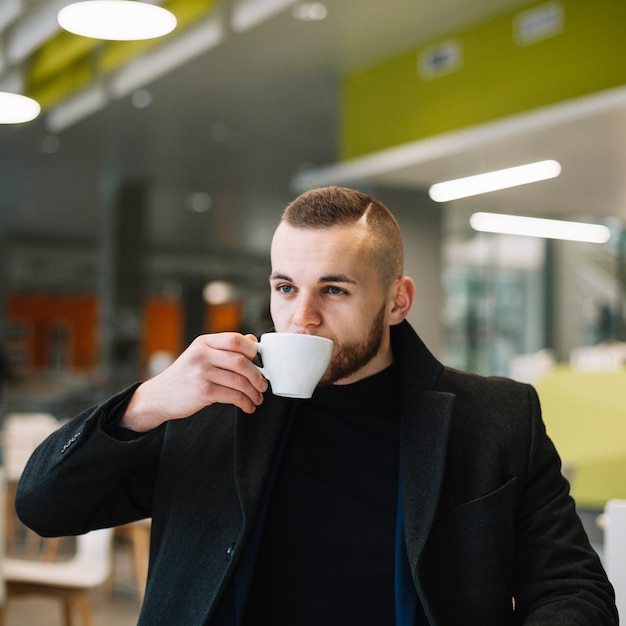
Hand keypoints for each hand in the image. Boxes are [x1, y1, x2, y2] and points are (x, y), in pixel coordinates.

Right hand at [121, 332, 267, 431]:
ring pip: (239, 380)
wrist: (159, 396)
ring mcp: (201, 373)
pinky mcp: (202, 391)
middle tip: (263, 385)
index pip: (234, 339)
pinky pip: (232, 396)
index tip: (260, 362)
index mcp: (204, 342)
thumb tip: (252, 341)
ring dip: (253, 392)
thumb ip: (225, 348)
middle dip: (257, 375)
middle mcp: (202, 354)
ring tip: (257, 398)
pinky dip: (244, 402)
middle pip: (240, 360)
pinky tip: (247, 406)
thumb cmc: (185, 376)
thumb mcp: (201, 355)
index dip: (252, 350)